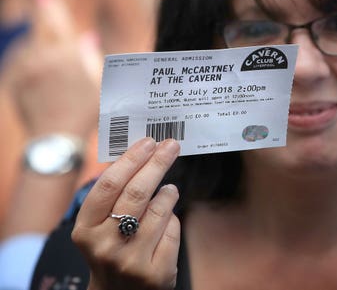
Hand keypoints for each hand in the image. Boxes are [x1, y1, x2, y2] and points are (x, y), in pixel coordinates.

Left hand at [2, 0, 102, 139]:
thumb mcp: (99, 84)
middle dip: (42, 18)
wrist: (56, 137)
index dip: (51, 9)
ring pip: (28, 46)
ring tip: (48, 58)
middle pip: (39, 30)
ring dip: (36, 45)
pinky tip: (36, 68)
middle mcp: (43, 59)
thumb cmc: (85, 111)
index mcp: (67, 56)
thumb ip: (92, 57)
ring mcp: (26, 70)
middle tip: (43, 3)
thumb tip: (88, 37)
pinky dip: (27, 60)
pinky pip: (19, 62)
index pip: (56, 24)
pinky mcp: (14, 81)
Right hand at [72, 138, 180, 289]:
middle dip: (157, 163)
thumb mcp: (99, 227)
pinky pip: (173, 230)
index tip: (148, 142)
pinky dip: (173, 219)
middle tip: (171, 145)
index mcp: (85, 230)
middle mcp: (105, 246)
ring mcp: (131, 261)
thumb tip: (140, 153)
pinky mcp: (156, 273)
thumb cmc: (111, 250)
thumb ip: (114, 197)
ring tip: (168, 189)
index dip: (131, 159)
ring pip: (160, 210)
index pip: (109, 185)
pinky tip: (168, 217)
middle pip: (137, 192)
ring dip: (168, 192)